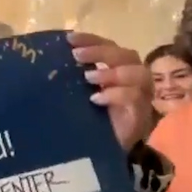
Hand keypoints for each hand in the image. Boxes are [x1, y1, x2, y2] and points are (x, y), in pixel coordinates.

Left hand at [68, 31, 152, 150]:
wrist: (99, 152)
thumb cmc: (86, 119)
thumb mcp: (76, 93)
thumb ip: (72, 76)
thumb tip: (49, 58)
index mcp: (116, 68)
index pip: (108, 45)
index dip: (91, 39)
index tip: (70, 39)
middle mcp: (132, 77)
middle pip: (126, 54)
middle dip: (101, 52)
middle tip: (76, 56)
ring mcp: (141, 95)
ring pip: (137, 73)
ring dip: (111, 72)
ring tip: (87, 78)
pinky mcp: (142, 114)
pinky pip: (135, 97)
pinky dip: (115, 95)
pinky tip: (96, 99)